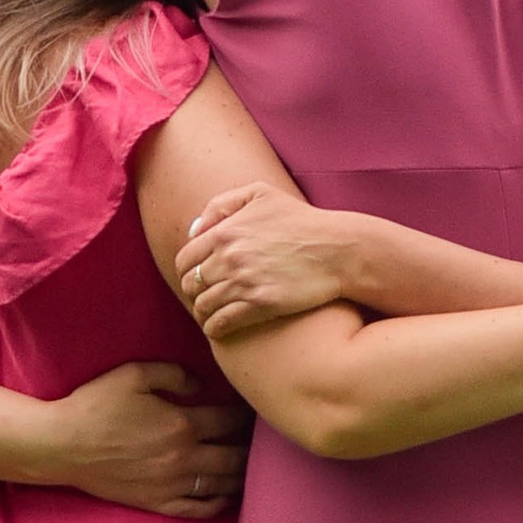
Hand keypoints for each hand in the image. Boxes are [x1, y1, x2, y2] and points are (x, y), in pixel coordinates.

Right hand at [43, 362, 249, 516]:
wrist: (62, 445)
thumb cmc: (95, 405)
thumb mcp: (133, 374)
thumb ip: (174, 374)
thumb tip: (201, 386)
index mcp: (182, 424)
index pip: (230, 419)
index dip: (247, 413)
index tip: (254, 408)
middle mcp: (183, 458)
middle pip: (235, 455)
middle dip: (252, 446)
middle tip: (262, 439)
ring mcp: (172, 485)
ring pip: (223, 484)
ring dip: (242, 474)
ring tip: (252, 465)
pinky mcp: (158, 503)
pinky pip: (200, 509)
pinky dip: (220, 503)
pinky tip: (228, 494)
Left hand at [179, 184, 363, 338]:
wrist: (338, 249)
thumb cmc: (301, 220)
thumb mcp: (260, 194)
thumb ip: (221, 204)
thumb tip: (195, 230)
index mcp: (225, 232)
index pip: (184, 259)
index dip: (187, 271)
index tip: (196, 278)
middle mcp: (229, 258)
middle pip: (190, 285)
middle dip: (194, 293)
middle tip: (203, 298)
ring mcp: (244, 282)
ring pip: (203, 306)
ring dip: (204, 313)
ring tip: (211, 316)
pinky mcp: (260, 305)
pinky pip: (221, 323)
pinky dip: (215, 328)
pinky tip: (219, 328)